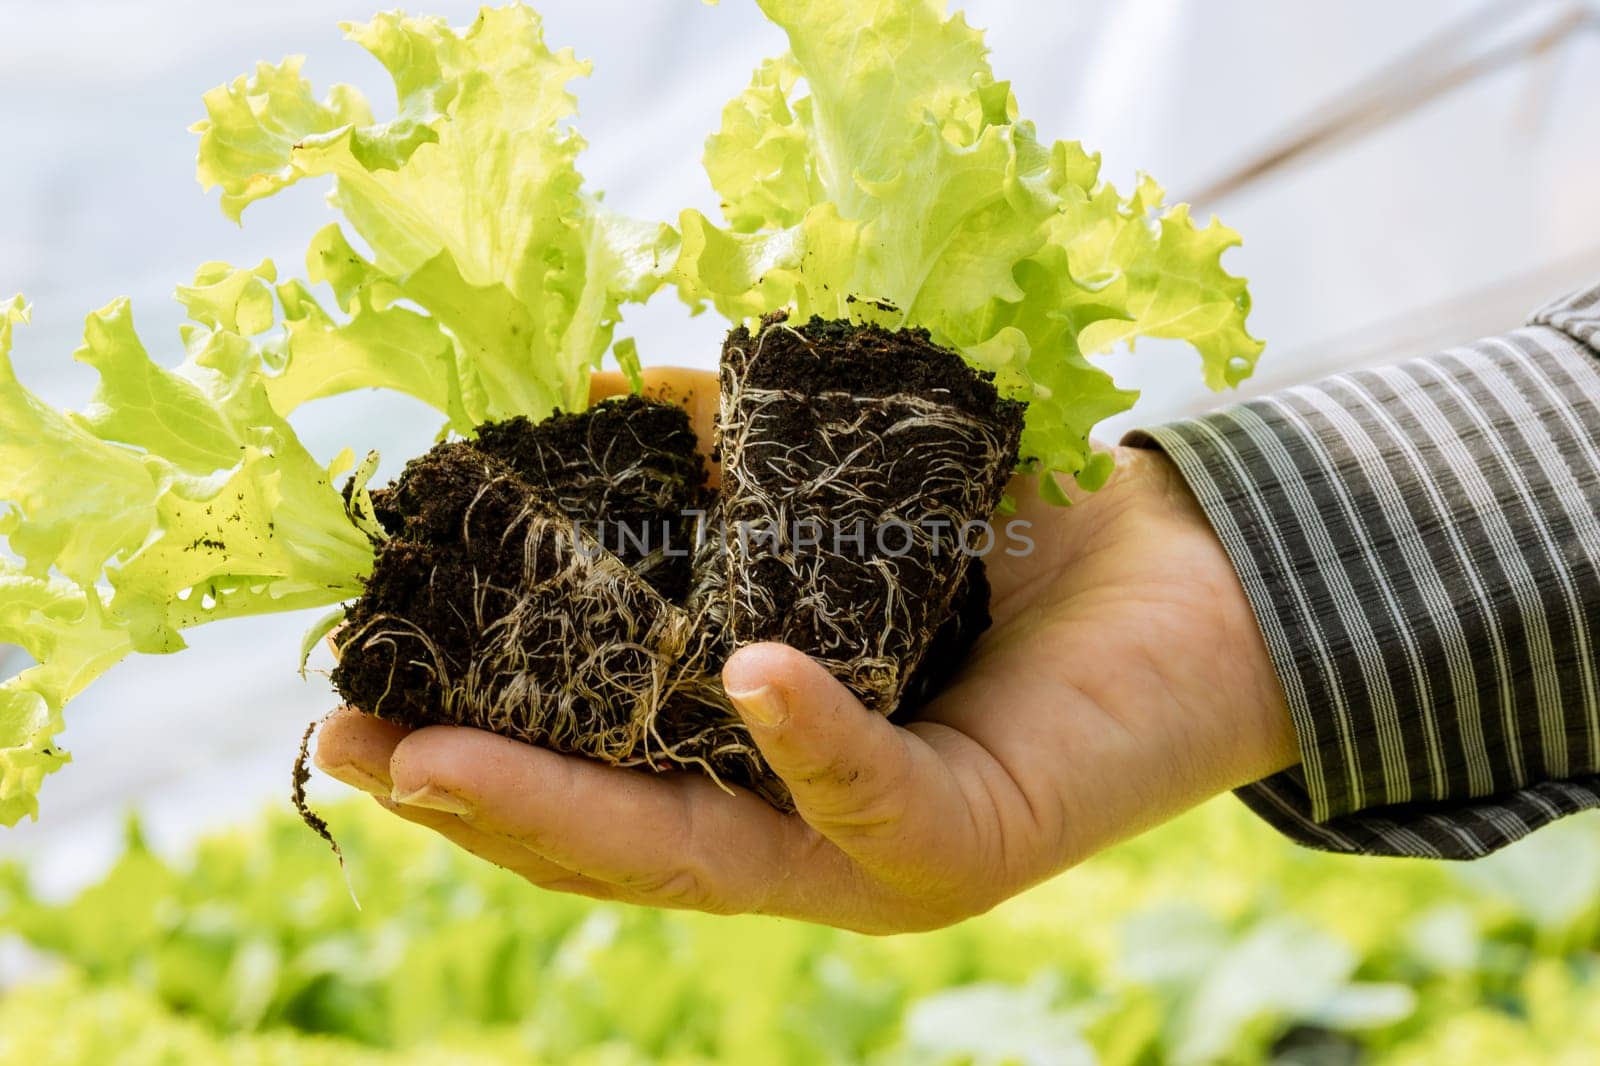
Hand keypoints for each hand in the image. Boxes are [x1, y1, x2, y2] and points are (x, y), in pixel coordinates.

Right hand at [316, 368, 1296, 932]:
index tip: (352, 697)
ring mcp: (872, 857)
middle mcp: (792, 835)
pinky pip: (871, 795)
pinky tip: (742, 671)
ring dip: (573, 804)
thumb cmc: (1005, 547)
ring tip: (450, 762)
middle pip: (609, 839)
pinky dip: (805, 734)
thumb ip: (724, 470)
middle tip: (353, 747)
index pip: (585, 777)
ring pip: (703, 854)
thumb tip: (602, 385)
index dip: (468, 749)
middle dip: (475, 799)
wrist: (1190, 585)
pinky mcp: (968, 843)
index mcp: (747, 768)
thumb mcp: (836, 504)